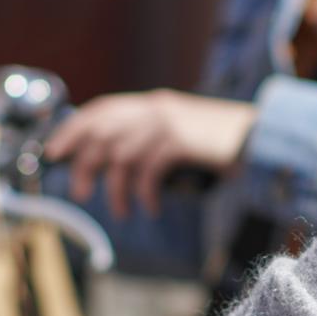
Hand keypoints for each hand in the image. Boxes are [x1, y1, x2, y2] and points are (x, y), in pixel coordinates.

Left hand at [45, 89, 256, 218]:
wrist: (262, 139)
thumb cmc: (222, 145)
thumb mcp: (182, 134)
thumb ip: (153, 138)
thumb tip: (115, 161)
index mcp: (153, 103)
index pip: (101, 110)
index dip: (73, 129)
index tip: (54, 152)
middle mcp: (156, 108)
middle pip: (103, 133)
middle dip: (85, 164)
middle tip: (80, 193)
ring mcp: (169, 122)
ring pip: (122, 155)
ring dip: (115, 189)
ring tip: (121, 212)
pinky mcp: (183, 141)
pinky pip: (150, 169)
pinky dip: (145, 193)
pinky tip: (149, 208)